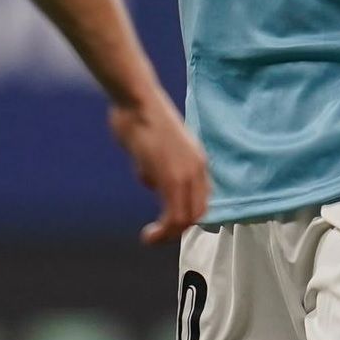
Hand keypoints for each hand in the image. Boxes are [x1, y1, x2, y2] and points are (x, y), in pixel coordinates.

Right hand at [109, 93, 210, 244]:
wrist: (137, 100)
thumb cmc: (137, 116)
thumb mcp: (151, 148)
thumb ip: (155, 168)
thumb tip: (152, 183)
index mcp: (196, 160)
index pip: (202, 199)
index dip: (187, 216)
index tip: (167, 223)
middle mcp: (197, 169)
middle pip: (198, 214)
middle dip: (178, 230)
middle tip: (157, 235)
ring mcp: (186, 174)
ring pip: (187, 220)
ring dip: (169, 235)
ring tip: (151, 239)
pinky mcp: (172, 179)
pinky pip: (174, 217)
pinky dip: (163, 233)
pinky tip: (148, 236)